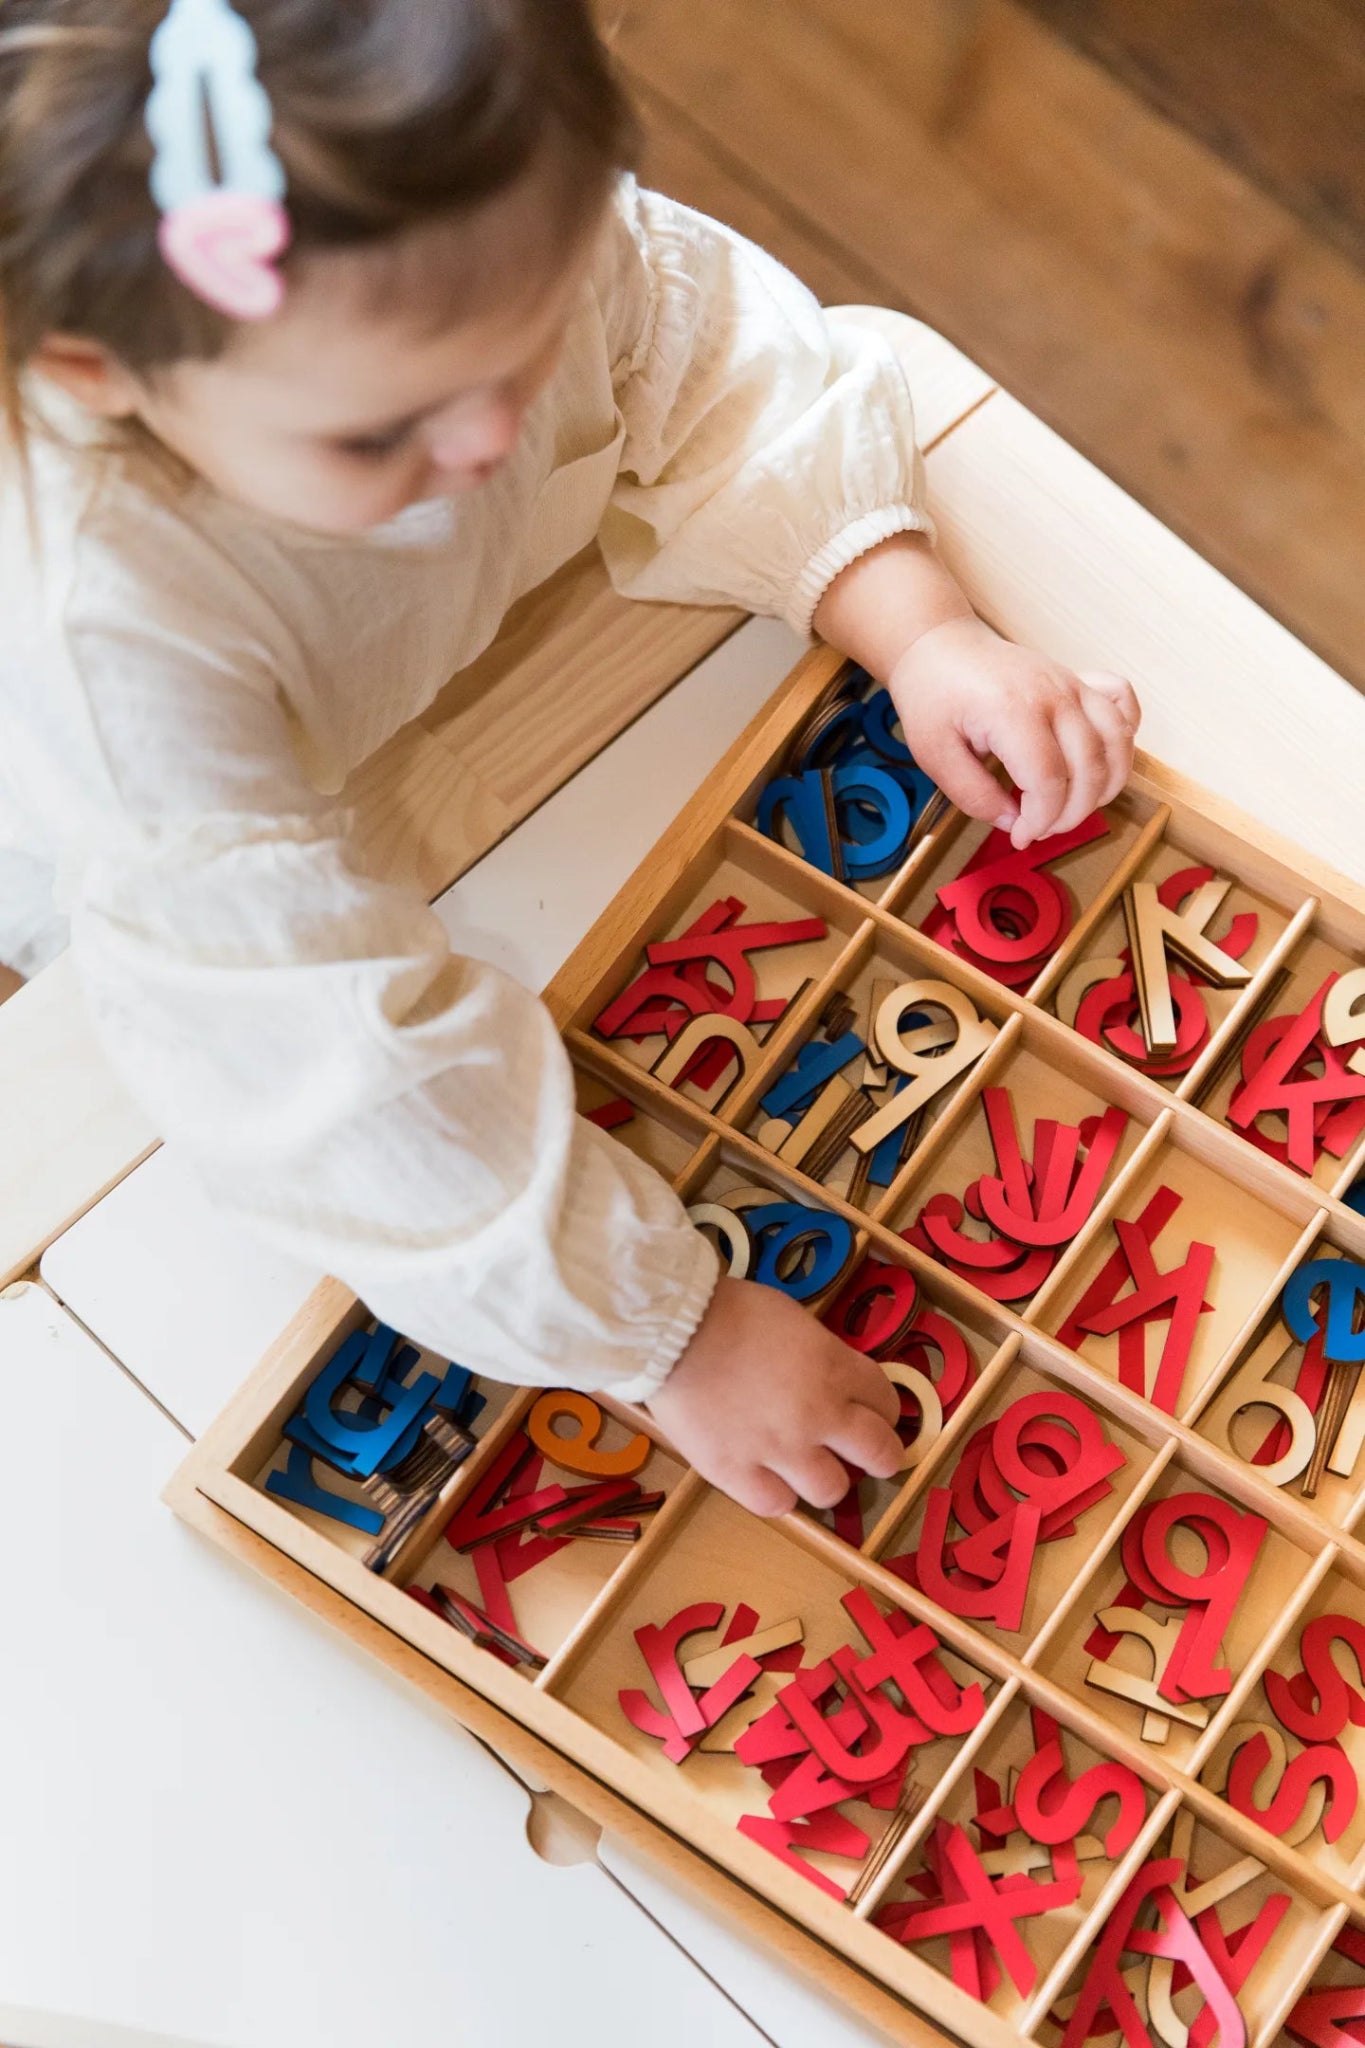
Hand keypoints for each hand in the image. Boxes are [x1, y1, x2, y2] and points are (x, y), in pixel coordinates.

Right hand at [647, 1277, 902, 1516]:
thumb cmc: (730, 1311)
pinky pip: (776, 1506)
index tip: (871, 1411)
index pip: (886, 1401)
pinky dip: (777, 1494)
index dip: (882, 1409)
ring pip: (832, 1490)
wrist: (672, 1331)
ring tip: (808, 1467)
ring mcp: (780, 1451)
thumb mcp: (795, 1319)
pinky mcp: (738, 1474)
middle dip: (881, 1455)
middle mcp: (820, 1416)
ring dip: (826, 1478)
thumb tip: (831, 1376)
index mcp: (835, 1369)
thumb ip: (822, 1355)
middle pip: (880, 1454)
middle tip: (865, 1453)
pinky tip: (768, 1479)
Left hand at [889, 616, 1139, 849]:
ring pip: (1117, 742)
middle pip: (1090, 768)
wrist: (939, 645)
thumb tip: (1012, 823)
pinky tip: (1100, 761)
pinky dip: (1124, 738)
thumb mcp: (934, 755)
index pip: (1049, 781)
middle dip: (1071, 814)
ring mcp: (1072, 685)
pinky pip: (1124, 706)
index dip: (1040, 821)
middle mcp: (1053, 695)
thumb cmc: (933, 694)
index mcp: (1013, 711)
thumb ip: (974, 796)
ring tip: (1071, 807)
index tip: (1020, 836)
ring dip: (1104, 786)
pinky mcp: (1079, 682)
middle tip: (1040, 829)